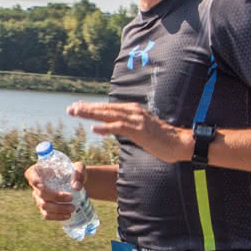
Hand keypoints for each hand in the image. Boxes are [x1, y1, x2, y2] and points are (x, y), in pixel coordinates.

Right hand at [24, 159, 84, 221]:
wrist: (76, 183)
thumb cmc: (74, 172)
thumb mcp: (79, 168)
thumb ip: (78, 174)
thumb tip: (76, 187)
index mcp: (38, 171)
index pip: (31, 175)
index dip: (35, 181)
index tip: (44, 186)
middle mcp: (35, 185)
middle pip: (40, 193)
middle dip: (56, 197)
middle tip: (71, 198)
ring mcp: (38, 198)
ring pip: (44, 206)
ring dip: (58, 209)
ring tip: (72, 208)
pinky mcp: (44, 208)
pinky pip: (46, 215)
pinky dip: (56, 217)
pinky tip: (67, 216)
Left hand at [66, 101, 189, 162]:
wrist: (179, 143)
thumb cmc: (162, 139)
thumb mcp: (141, 130)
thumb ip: (128, 126)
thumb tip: (116, 127)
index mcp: (132, 111)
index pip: (108, 107)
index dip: (92, 107)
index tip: (77, 106)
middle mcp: (133, 112)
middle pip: (105, 108)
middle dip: (87, 108)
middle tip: (70, 109)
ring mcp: (136, 120)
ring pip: (109, 115)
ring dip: (91, 114)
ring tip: (76, 113)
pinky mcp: (139, 131)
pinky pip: (119, 128)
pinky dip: (105, 128)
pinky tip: (94, 129)